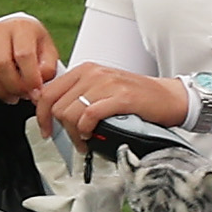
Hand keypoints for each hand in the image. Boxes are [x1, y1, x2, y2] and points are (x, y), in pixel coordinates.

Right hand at [0, 13, 58, 97]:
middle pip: (1, 64)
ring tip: (10, 96)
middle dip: (13, 87)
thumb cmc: (33, 43)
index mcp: (22, 27)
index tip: (35, 94)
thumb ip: (47, 69)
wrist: (17, 30)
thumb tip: (37, 88)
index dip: (30, 79)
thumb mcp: (48, 52)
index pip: (23, 55)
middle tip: (21, 96)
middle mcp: (0, 28)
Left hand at [34, 61, 189, 140]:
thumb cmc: (138, 97)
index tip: (46, 129)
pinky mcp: (120, 97)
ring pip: (70, 112)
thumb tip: (55, 112)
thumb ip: (80, 95)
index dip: (41, 114)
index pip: (48, 91)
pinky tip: (92, 135)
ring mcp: (107, 84)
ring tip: (85, 141)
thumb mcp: (103, 89)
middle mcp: (93, 73)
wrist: (170, 97)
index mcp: (85, 70)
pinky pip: (89, 115)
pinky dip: (86, 129)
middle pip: (56, 105)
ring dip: (74, 133)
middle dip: (60, 128)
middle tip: (73, 140)